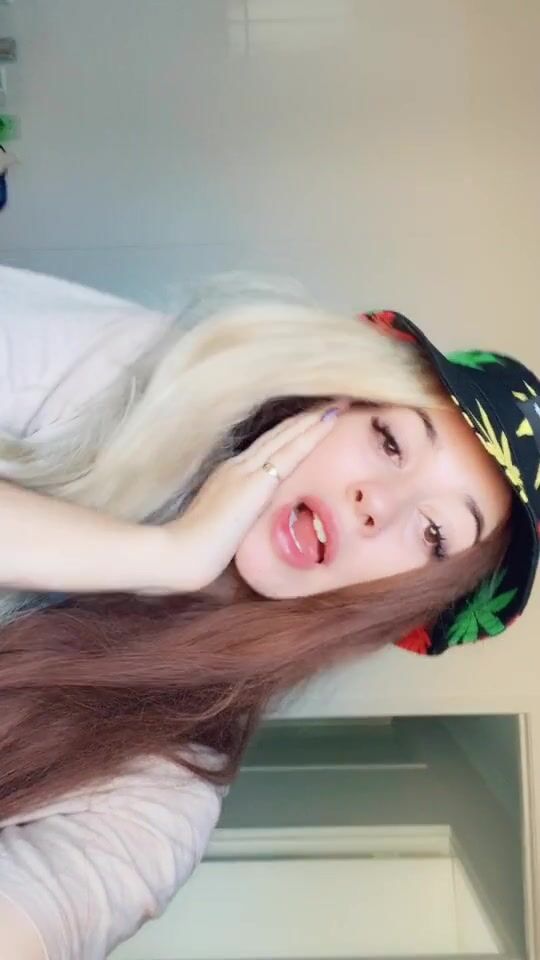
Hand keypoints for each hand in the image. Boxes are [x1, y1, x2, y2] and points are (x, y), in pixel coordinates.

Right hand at [162, 404, 345, 591]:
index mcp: (229, 475)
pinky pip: (291, 452)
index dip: (290, 432)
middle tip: (332, 402)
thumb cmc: (196, 548)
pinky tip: (328, 421)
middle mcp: (238, 465)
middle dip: (306, 419)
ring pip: (287, 436)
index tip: (311, 420)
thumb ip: (237, 517)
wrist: (182, 550)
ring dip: (313, 419)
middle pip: (278, 435)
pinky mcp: (257, 481)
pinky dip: (311, 434)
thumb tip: (248, 522)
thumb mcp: (221, 526)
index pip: (267, 448)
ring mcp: (246, 470)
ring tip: (337, 403)